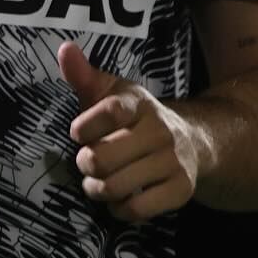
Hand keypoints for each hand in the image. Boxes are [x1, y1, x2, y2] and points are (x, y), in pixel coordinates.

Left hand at [57, 41, 199, 224]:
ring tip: (99, 182)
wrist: (192, 141)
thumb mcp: (110, 93)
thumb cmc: (134, 119)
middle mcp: (159, 130)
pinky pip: (136, 209)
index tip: (78, 132)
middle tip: (89, 162)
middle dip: (85, 165)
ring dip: (97, 189)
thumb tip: (64, 48)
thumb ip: (83, 75)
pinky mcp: (180, 189)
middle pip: (101, 159)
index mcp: (139, 104)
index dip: (83, 128)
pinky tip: (120, 198)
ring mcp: (172, 161)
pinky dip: (119, 209)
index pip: (109, 112)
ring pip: (114, 187)